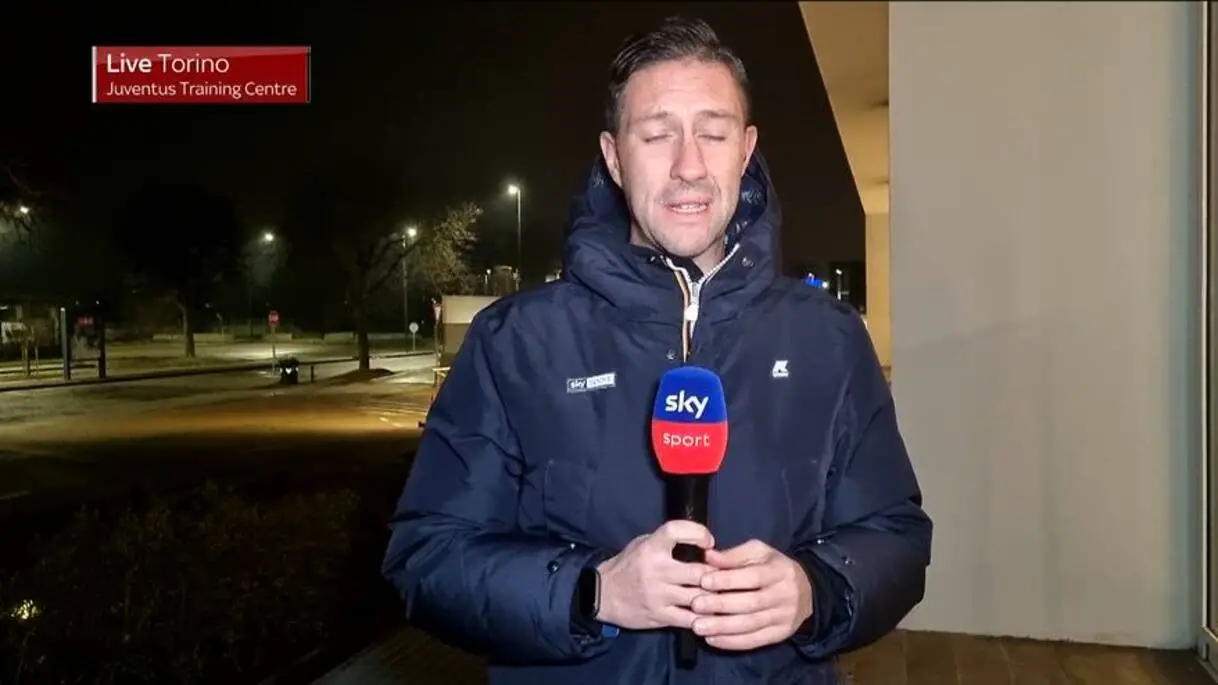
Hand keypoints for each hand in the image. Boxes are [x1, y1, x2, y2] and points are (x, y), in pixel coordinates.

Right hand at [595, 520, 715, 630]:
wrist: (602, 595)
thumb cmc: (627, 566)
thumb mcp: (642, 544)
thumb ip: (666, 541)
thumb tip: (698, 538)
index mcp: (651, 547)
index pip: (677, 531)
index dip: (698, 533)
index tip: (709, 543)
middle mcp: (656, 570)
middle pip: (700, 572)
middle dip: (717, 574)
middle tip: (725, 575)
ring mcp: (659, 595)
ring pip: (700, 597)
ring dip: (714, 596)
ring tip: (721, 594)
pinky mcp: (660, 616)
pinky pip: (691, 619)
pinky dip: (704, 616)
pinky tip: (710, 613)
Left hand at [690, 539, 813, 650]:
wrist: (807, 592)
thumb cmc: (773, 568)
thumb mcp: (759, 553)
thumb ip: (734, 555)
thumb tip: (708, 556)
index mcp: (780, 570)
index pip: (753, 577)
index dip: (728, 580)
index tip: (704, 580)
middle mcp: (785, 595)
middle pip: (751, 603)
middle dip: (721, 605)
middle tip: (696, 605)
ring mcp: (784, 617)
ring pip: (751, 625)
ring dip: (723, 627)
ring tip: (698, 626)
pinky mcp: (780, 635)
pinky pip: (755, 641)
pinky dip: (732, 642)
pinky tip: (712, 639)